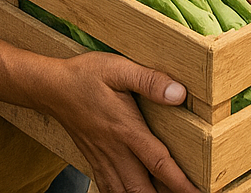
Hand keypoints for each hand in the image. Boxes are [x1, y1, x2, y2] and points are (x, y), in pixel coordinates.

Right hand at [36, 52, 199, 192]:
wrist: (52, 88)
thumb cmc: (87, 76)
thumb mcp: (120, 69)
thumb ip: (150, 81)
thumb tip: (179, 93)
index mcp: (126, 129)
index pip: (158, 162)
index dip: (180, 181)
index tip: (197, 192)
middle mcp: (114, 150)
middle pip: (142, 189)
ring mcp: (103, 158)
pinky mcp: (94, 160)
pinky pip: (109, 188)